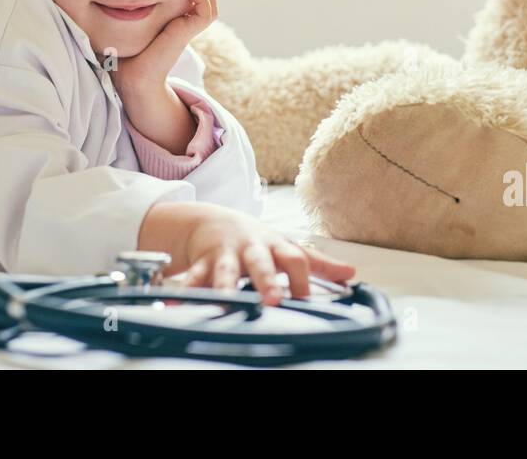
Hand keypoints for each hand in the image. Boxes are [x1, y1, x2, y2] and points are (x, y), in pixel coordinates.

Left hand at [111, 0, 217, 91]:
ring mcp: (186, 27)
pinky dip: (205, 0)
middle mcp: (180, 22)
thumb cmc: (121, 56)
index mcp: (168, 20)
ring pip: (210, 4)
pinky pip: (207, 14)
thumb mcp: (118, 27)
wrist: (130, 79)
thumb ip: (112, 13)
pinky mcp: (186, 32)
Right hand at [173, 203, 356, 306]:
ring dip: (222, 287)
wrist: (212, 221)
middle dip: (265, 280)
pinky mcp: (200, 264)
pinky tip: (175, 305)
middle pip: (260, 263)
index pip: (294, 259)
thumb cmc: (256, 239)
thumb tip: (350, 274)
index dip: (301, 278)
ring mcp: (224, 256)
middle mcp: (250, 249)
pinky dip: (182, 291)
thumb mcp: (286, 246)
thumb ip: (318, 263)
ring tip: (221, 303)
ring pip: (223, 272)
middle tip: (271, 300)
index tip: (306, 300)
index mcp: (275, 246)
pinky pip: (190, 279)